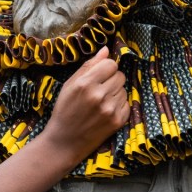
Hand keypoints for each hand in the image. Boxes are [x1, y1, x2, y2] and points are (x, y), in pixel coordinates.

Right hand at [41, 47, 129, 161]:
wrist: (65, 141)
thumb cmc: (65, 110)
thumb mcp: (70, 85)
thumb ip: (88, 66)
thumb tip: (106, 50)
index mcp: (85, 83)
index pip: (111, 64)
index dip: (105, 68)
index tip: (99, 76)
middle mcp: (99, 95)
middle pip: (120, 75)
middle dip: (111, 80)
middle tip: (99, 90)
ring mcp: (110, 109)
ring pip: (124, 89)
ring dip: (115, 93)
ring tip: (100, 103)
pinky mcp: (118, 121)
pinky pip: (126, 103)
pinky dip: (118, 105)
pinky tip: (105, 111)